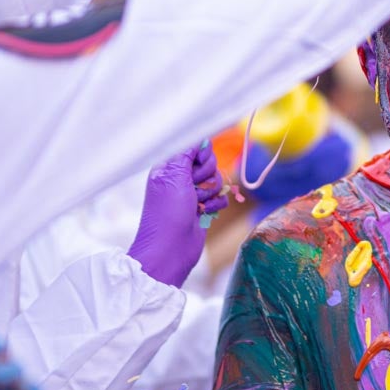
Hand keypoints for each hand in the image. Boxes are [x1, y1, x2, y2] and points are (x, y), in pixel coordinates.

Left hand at [128, 143, 227, 286]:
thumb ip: (188, 153)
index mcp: (169, 167)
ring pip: (217, 180)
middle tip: (194, 188)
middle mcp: (180, 178)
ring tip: (198, 205)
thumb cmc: (168, 213)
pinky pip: (221, 197)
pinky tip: (205, 213)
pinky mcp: (204, 208)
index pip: (194, 148)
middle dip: (207, 175)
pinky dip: (216, 204)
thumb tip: (201, 140)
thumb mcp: (174, 176)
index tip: (198, 165)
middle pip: (208, 163)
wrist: (170, 249)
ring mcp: (192, 194)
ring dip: (211, 192)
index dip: (201, 155)